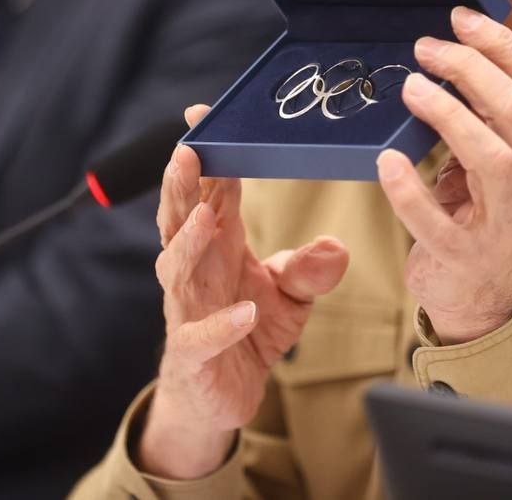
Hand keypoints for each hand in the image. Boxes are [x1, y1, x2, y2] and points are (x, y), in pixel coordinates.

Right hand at [139, 105, 349, 479]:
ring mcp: (188, 310)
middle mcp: (196, 269)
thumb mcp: (292, 295)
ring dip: (189, 240)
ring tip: (206, 215)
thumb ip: (310, 269)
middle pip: (179, 218)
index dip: (204, 155)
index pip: (208, 190)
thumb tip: (336, 247)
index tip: (201, 116)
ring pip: (176, 268)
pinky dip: (222, 325)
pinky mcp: (193, 354)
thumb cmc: (250, 330)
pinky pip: (200, 337)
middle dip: (181, 185)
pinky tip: (243, 312)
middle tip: (187, 151)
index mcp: (218, 244)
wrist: (223, 395)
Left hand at [376, 7, 511, 344]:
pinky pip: (437, 221)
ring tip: (411, 87)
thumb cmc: (484, 214)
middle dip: (471, 69)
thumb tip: (457, 51)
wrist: (483, 299)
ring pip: (494, 158)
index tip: (460, 19)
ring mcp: (510, 230)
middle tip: (425, 48)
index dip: (501, 46)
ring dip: (449, 114)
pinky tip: (387, 161)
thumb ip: (492, 117)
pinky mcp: (466, 259)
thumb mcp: (501, 163)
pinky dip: (410, 188)